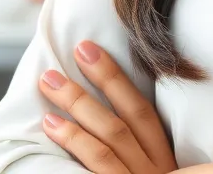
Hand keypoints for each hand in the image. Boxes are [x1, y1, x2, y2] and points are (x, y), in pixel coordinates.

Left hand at [39, 39, 184, 172]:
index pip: (144, 111)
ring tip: (50, 82)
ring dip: (79, 103)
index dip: (120, 79)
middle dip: (104, 78)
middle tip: (78, 50)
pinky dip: (75, 139)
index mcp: (162, 158)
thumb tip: (103, 118)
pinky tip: (52, 124)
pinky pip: (99, 160)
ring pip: (111, 132)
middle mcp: (154, 166)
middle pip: (130, 115)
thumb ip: (134, 154)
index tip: (93, 50)